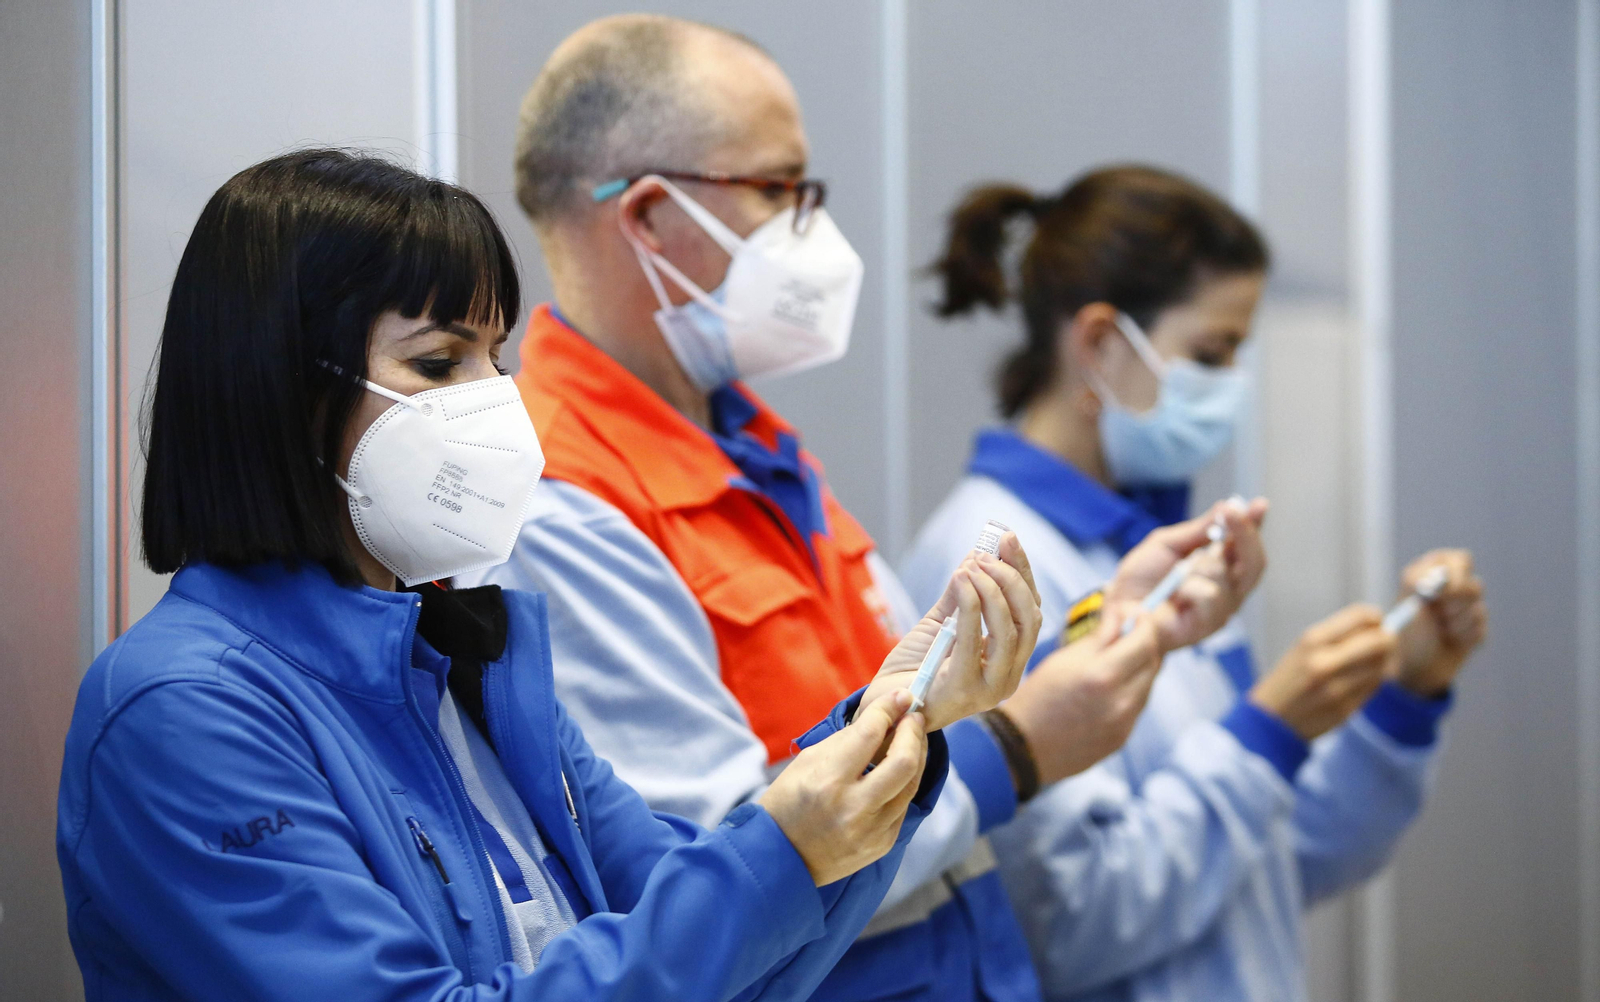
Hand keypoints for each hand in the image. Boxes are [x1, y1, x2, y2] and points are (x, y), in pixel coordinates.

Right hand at [759, 690, 928, 885]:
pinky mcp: (881, 845)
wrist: (780, 857)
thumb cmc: (789, 801)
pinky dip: (904, 783)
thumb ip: (848, 740)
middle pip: (904, 762)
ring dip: (917, 756)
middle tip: (914, 716)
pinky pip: (902, 806)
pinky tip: (900, 771)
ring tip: (913, 739)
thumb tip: (883, 717)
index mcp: (828, 780)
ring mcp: (871, 831)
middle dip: (914, 732)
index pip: (870, 735)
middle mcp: (854, 807)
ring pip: (911, 785)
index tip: (901, 696)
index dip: (889, 709)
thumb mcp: (808, 762)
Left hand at [861, 533, 1042, 731]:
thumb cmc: (914, 668)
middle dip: (1012, 578)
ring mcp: (990, 688)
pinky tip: (961, 581)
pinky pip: (974, 640)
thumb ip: (961, 594)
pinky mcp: (963, 690)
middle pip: (1029, 619)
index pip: (1030, 610)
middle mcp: (1008, 676)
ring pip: (1009, 630)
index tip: (1007, 538)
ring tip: (970, 566)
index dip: (1022, 571)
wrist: (885, 709)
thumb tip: (977, 553)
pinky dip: (971, 605)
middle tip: (986, 553)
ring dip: (991, 590)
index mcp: (1010, 660)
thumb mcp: (941, 623)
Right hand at [1001, 603, 1164, 784]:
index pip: (1145, 641)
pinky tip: (1108, 688)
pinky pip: (1137, 706)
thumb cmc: (1038, 696)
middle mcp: (1121, 701)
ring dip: (1138, 667)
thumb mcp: (1065, 658)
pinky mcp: (1122, 738)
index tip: (1136, 614)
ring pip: (1148, 684)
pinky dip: (1130, 690)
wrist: (1023, 747)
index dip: (1144, 623)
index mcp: (1102, 675)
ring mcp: (1124, 723)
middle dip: (1144, 643)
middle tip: (1128, 633)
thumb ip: (1101, 636)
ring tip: (1114, 661)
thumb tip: (1125, 617)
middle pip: (1153, 662)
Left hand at [1105, 497, 1269, 653]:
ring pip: (1226, 576)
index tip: (1259, 504)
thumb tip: (1226, 506)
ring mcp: (1220, 608)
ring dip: (1200, 567)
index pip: (1246, 544)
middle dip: (1244, 534)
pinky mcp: (1208, 625)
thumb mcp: (1166, 544)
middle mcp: (1227, 588)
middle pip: (1254, 562)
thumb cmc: (1141, 578)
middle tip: (1229, 514)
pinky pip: (1211, 597)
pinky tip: (1175, 595)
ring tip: (1177, 574)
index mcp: (1219, 566)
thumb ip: (1197, 529)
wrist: (1117, 606)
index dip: (1255, 524)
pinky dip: (1190, 589)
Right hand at [1250, 605, 1395, 740]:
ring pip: (1381, 667)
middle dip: (1387, 640)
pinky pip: (1373, 687)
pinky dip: (1372, 681)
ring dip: (1381, 663)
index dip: (1375, 617)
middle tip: (1385, 642)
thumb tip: (1380, 626)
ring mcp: (1335, 688)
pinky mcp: (1344, 709)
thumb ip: (1338, 636)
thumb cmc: (1290, 678)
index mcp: (1311, 641)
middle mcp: (1323, 662)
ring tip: (1367, 664)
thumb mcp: (1302, 648)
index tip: (1378, 621)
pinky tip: (1358, 682)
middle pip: (1379, 642)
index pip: (1361, 617)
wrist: (1270, 719)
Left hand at [1392, 549, 1487, 696]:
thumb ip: (1421, 579)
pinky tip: (1449, 641)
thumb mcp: (1406, 598)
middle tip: (1436, 615)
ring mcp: (1469, 608)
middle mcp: (1455, 586)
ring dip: (1454, 623)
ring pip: (1479, 608)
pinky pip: (1480, 629)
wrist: (1412, 665)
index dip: (1456, 574)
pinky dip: (1461, 637)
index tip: (1441, 592)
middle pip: (1475, 585)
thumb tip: (1445, 579)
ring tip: (1439, 630)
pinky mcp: (1478, 629)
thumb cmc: (1405, 627)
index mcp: (1436, 572)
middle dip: (1454, 604)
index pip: (1461, 560)